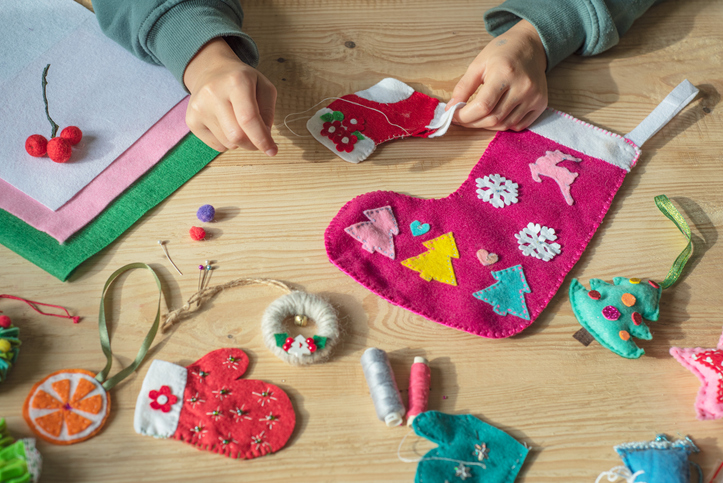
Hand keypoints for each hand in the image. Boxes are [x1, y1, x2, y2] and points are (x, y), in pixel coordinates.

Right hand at [183, 38, 277, 154]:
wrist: (211, 71)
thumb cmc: (242, 81)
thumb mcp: (264, 87)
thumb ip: (268, 112)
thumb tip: (264, 137)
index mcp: (236, 81)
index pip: (248, 119)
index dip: (262, 139)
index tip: (272, 151)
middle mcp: (213, 93)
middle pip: (236, 136)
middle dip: (252, 144)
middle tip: (258, 140)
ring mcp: (199, 107)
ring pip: (228, 143)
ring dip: (240, 141)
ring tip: (238, 123)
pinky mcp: (191, 120)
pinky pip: (217, 145)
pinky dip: (227, 142)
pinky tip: (226, 124)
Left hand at [450, 19, 547, 131]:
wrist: (530, 46)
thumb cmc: (502, 53)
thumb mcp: (478, 64)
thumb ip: (463, 87)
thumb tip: (451, 108)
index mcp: (505, 73)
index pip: (482, 106)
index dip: (464, 116)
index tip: (453, 116)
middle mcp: (523, 87)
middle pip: (493, 118)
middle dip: (472, 123)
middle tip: (462, 118)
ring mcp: (534, 97)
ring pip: (505, 125)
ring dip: (486, 125)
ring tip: (477, 117)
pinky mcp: (541, 104)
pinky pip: (519, 125)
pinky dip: (504, 125)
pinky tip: (496, 115)